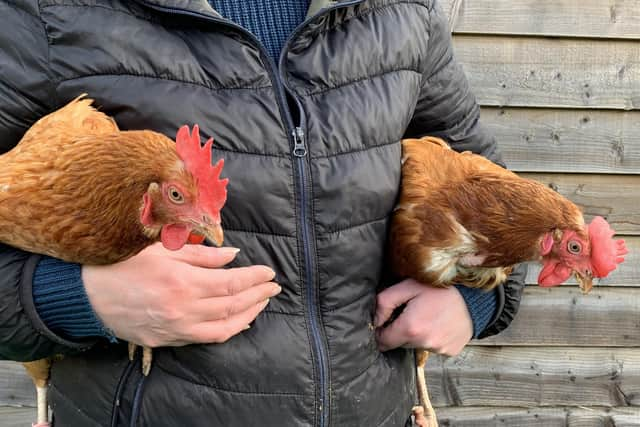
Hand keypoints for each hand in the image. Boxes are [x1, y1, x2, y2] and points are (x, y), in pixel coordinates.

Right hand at [82, 243, 279, 346]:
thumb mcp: (161, 250)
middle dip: (258, 295)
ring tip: (262, 302)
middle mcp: (182, 309)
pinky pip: (206, 338)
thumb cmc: (123, 264)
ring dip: (248, 315)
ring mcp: (175, 328)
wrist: (87, 295)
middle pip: (232, 305)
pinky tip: (239, 320)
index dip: (254, 279)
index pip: (231, 283)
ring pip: (224, 327)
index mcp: (181, 282)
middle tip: (274, 286)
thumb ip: (201, 255)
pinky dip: (228, 329)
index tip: (269, 272)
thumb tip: (233, 256)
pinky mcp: (167, 340)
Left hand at [374, 279, 472, 355]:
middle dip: (401, 330)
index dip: (381, 331)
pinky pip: (433, 347)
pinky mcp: (449, 351)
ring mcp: (438, 349)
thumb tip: (375, 320)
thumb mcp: (408, 286)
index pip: (383, 341)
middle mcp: (424, 342)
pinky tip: (439, 323)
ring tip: (428, 315)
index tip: (387, 321)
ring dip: (417, 334)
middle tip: (411, 312)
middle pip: (400, 343)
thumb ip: (384, 302)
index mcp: (411, 328)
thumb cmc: (440, 288)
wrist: (474, 296)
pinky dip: (432, 337)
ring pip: (416, 345)